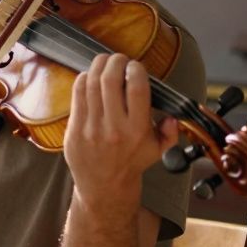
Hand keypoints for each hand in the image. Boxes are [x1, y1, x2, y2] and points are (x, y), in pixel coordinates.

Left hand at [63, 53, 178, 214]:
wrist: (104, 187)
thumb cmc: (131, 164)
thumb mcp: (158, 150)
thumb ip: (170, 131)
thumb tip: (173, 115)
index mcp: (136, 130)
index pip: (136, 88)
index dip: (136, 69)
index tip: (136, 66)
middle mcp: (113, 127)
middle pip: (110, 80)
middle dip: (115, 61)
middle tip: (119, 59)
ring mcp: (91, 128)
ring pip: (91, 83)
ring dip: (98, 66)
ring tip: (105, 62)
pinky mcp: (74, 129)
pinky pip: (77, 94)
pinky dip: (84, 79)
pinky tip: (91, 77)